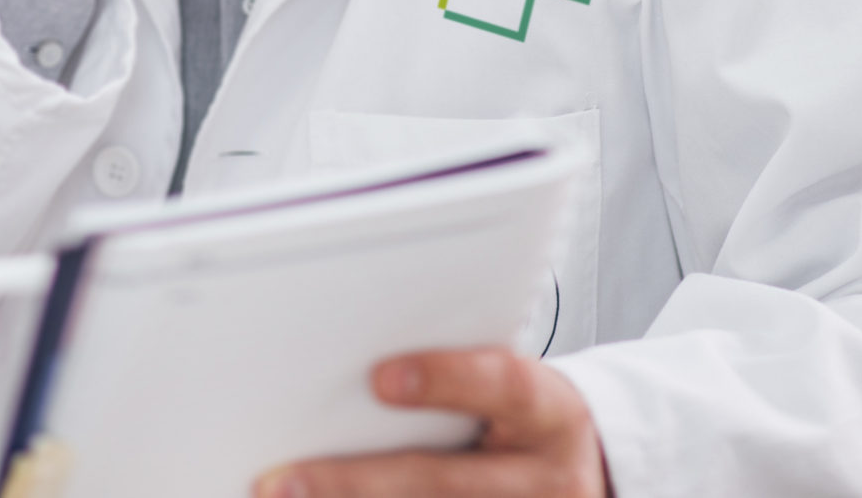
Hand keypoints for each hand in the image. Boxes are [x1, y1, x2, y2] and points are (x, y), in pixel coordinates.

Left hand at [256, 349, 607, 497]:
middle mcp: (546, 481)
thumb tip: (360, 379)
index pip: (503, 385)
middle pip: (446, 484)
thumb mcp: (513, 394)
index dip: (446, 379)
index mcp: (552, 415)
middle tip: (283, 482)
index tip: (380, 377)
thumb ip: (457, 385)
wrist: (578, 482)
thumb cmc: (523, 425)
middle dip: (357, 483)